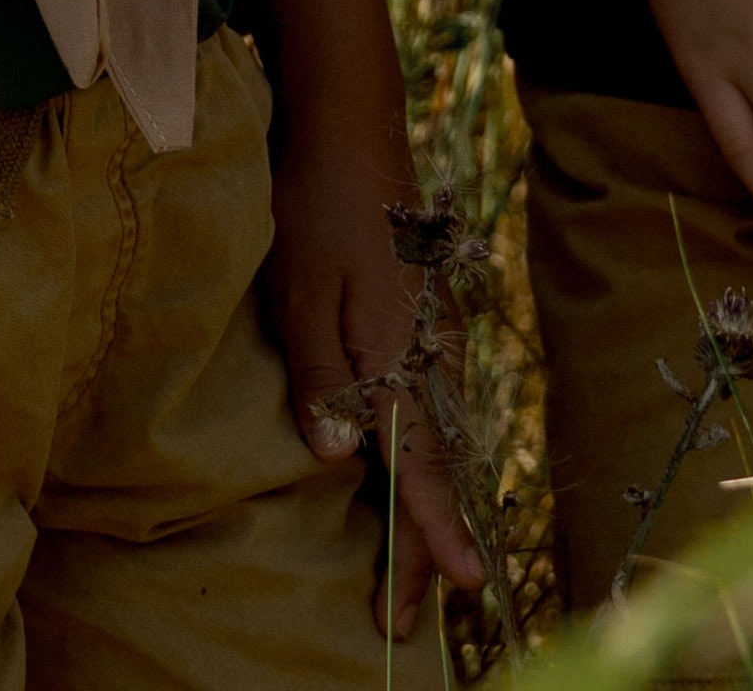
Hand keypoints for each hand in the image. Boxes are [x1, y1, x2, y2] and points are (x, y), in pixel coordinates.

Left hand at [266, 119, 487, 627]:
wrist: (353, 132)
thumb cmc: (316, 209)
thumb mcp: (300, 293)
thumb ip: (319, 378)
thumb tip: (335, 462)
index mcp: (402, 356)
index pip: (422, 465)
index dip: (432, 534)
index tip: (452, 590)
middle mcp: (432, 358)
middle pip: (437, 472)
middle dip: (424, 549)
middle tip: (407, 619)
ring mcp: (435, 344)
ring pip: (439, 447)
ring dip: (426, 514)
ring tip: (418, 577)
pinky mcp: (425, 331)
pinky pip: (432, 416)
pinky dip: (425, 467)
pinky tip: (412, 491)